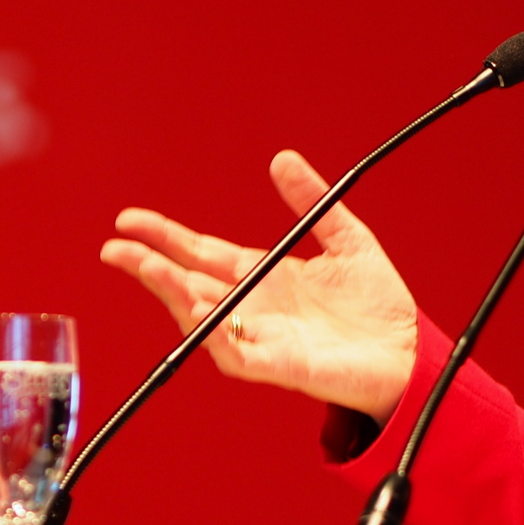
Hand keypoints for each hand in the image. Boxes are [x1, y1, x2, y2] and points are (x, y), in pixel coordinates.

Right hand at [99, 150, 417, 423]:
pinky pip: (233, 352)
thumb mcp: (345, 236)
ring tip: (148, 268)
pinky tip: (196, 311)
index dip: (166, 236)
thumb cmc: (377, 305)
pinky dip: (212, 333)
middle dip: (149, 265)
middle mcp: (252, 307)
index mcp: (263, 275)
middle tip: (115, 247)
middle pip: (187, 283)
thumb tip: (282, 158)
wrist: (409, 352)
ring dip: (171, 293)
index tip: (129, 219)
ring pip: (200, 316)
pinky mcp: (275, 366)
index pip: (201, 252)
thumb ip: (311, 200)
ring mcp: (259, 337)